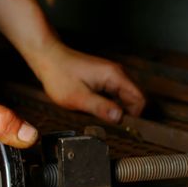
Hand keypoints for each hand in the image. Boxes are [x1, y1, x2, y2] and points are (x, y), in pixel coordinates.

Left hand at [28, 42, 145, 122]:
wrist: (48, 58)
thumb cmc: (60, 75)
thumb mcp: (79, 97)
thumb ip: (101, 108)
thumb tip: (120, 118)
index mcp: (115, 76)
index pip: (140, 99)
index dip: (135, 116)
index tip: (124, 128)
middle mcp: (117, 74)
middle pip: (134, 99)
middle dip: (126, 114)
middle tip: (108, 125)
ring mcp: (111, 75)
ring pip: (124, 98)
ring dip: (116, 110)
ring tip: (99, 117)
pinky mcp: (104, 78)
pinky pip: (114, 95)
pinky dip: (109, 104)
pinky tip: (95, 109)